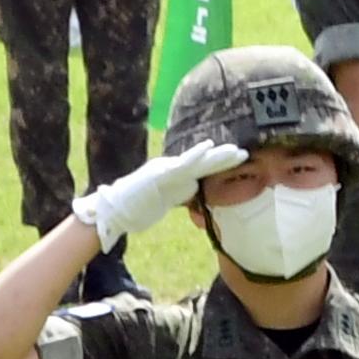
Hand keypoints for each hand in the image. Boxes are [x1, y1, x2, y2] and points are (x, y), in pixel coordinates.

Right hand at [74, 141, 242, 249]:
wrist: (114, 210)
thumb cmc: (138, 206)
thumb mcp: (166, 199)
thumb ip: (180, 193)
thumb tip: (195, 188)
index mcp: (174, 175)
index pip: (203, 169)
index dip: (221, 165)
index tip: (239, 160)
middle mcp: (172, 168)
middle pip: (204, 163)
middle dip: (225, 158)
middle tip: (245, 152)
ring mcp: (166, 170)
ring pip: (197, 161)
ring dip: (217, 155)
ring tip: (235, 150)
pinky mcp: (160, 174)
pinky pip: (181, 164)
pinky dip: (195, 155)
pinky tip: (208, 147)